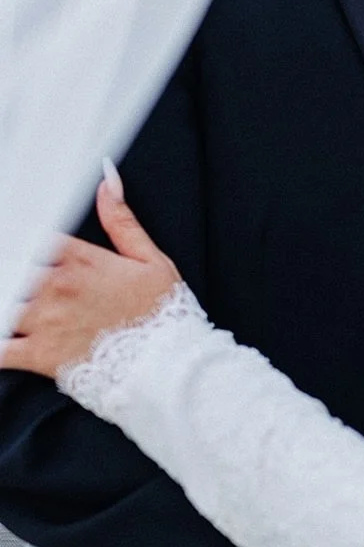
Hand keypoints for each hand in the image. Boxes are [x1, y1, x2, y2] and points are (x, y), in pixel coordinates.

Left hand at [3, 176, 180, 378]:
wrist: (165, 365)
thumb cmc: (162, 313)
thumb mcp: (150, 259)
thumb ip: (122, 220)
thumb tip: (107, 181)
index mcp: (81, 260)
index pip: (37, 237)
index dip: (27, 238)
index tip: (25, 242)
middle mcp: (57, 287)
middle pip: (14, 266)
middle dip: (16, 269)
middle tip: (30, 280)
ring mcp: (44, 321)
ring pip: (4, 301)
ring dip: (8, 300)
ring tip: (18, 302)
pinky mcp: (38, 355)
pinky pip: (0, 347)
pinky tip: (4, 334)